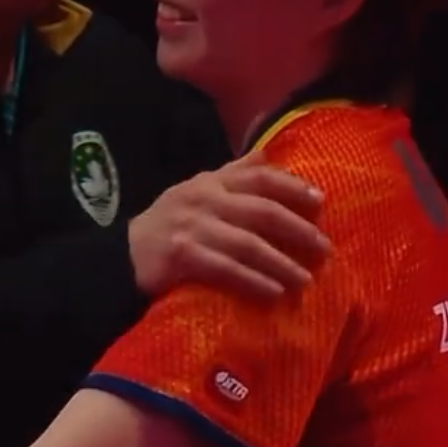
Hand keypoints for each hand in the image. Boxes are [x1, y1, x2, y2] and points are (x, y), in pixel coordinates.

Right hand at [128, 151, 330, 298]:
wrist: (124, 256)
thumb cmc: (169, 224)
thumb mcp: (197, 191)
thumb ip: (233, 174)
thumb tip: (268, 154)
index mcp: (209, 182)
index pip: (258, 177)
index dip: (292, 187)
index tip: (320, 202)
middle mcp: (203, 199)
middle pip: (261, 211)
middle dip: (298, 230)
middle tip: (324, 249)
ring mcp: (192, 227)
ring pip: (248, 244)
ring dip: (281, 263)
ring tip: (305, 280)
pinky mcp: (182, 255)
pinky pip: (227, 269)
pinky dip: (254, 281)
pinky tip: (274, 293)